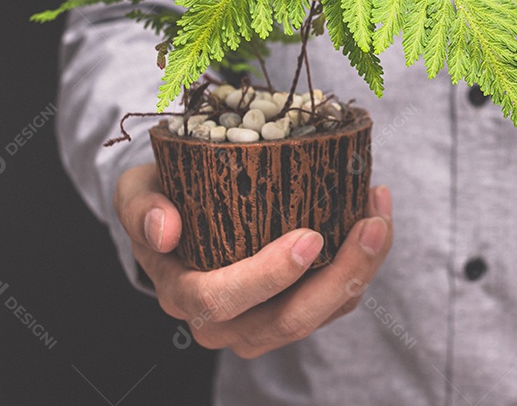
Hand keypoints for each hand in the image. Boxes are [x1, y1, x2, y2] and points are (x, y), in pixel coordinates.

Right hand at [113, 162, 392, 357]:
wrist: (181, 215)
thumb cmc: (161, 199)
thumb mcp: (136, 192)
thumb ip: (141, 209)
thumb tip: (165, 231)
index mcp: (184, 295)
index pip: (222, 299)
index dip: (267, 276)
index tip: (309, 236)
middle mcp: (225, 323)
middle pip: (287, 321)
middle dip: (337, 278)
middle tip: (369, 227)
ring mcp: (264, 322)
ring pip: (322, 313)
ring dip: (361, 269)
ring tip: (380, 214)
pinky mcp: (297, 309)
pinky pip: (338, 299)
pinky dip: (363, 261)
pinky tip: (376, 213)